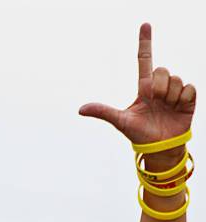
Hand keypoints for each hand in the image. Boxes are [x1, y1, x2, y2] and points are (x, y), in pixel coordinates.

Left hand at [79, 24, 195, 146]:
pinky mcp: (188, 99)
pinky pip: (189, 88)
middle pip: (162, 70)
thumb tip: (80, 110)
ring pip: (176, 79)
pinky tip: (178, 108)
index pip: (144, 60)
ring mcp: (174, 92)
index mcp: (144, 88)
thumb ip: (102, 112)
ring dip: (170, 95)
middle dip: (159, 86)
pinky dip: (183, 99)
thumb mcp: (120, 122)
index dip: (145, 42)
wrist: (159, 148)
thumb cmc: (139, 135)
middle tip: (155, 102)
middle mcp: (159, 87)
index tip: (145, 24)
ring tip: (166, 108)